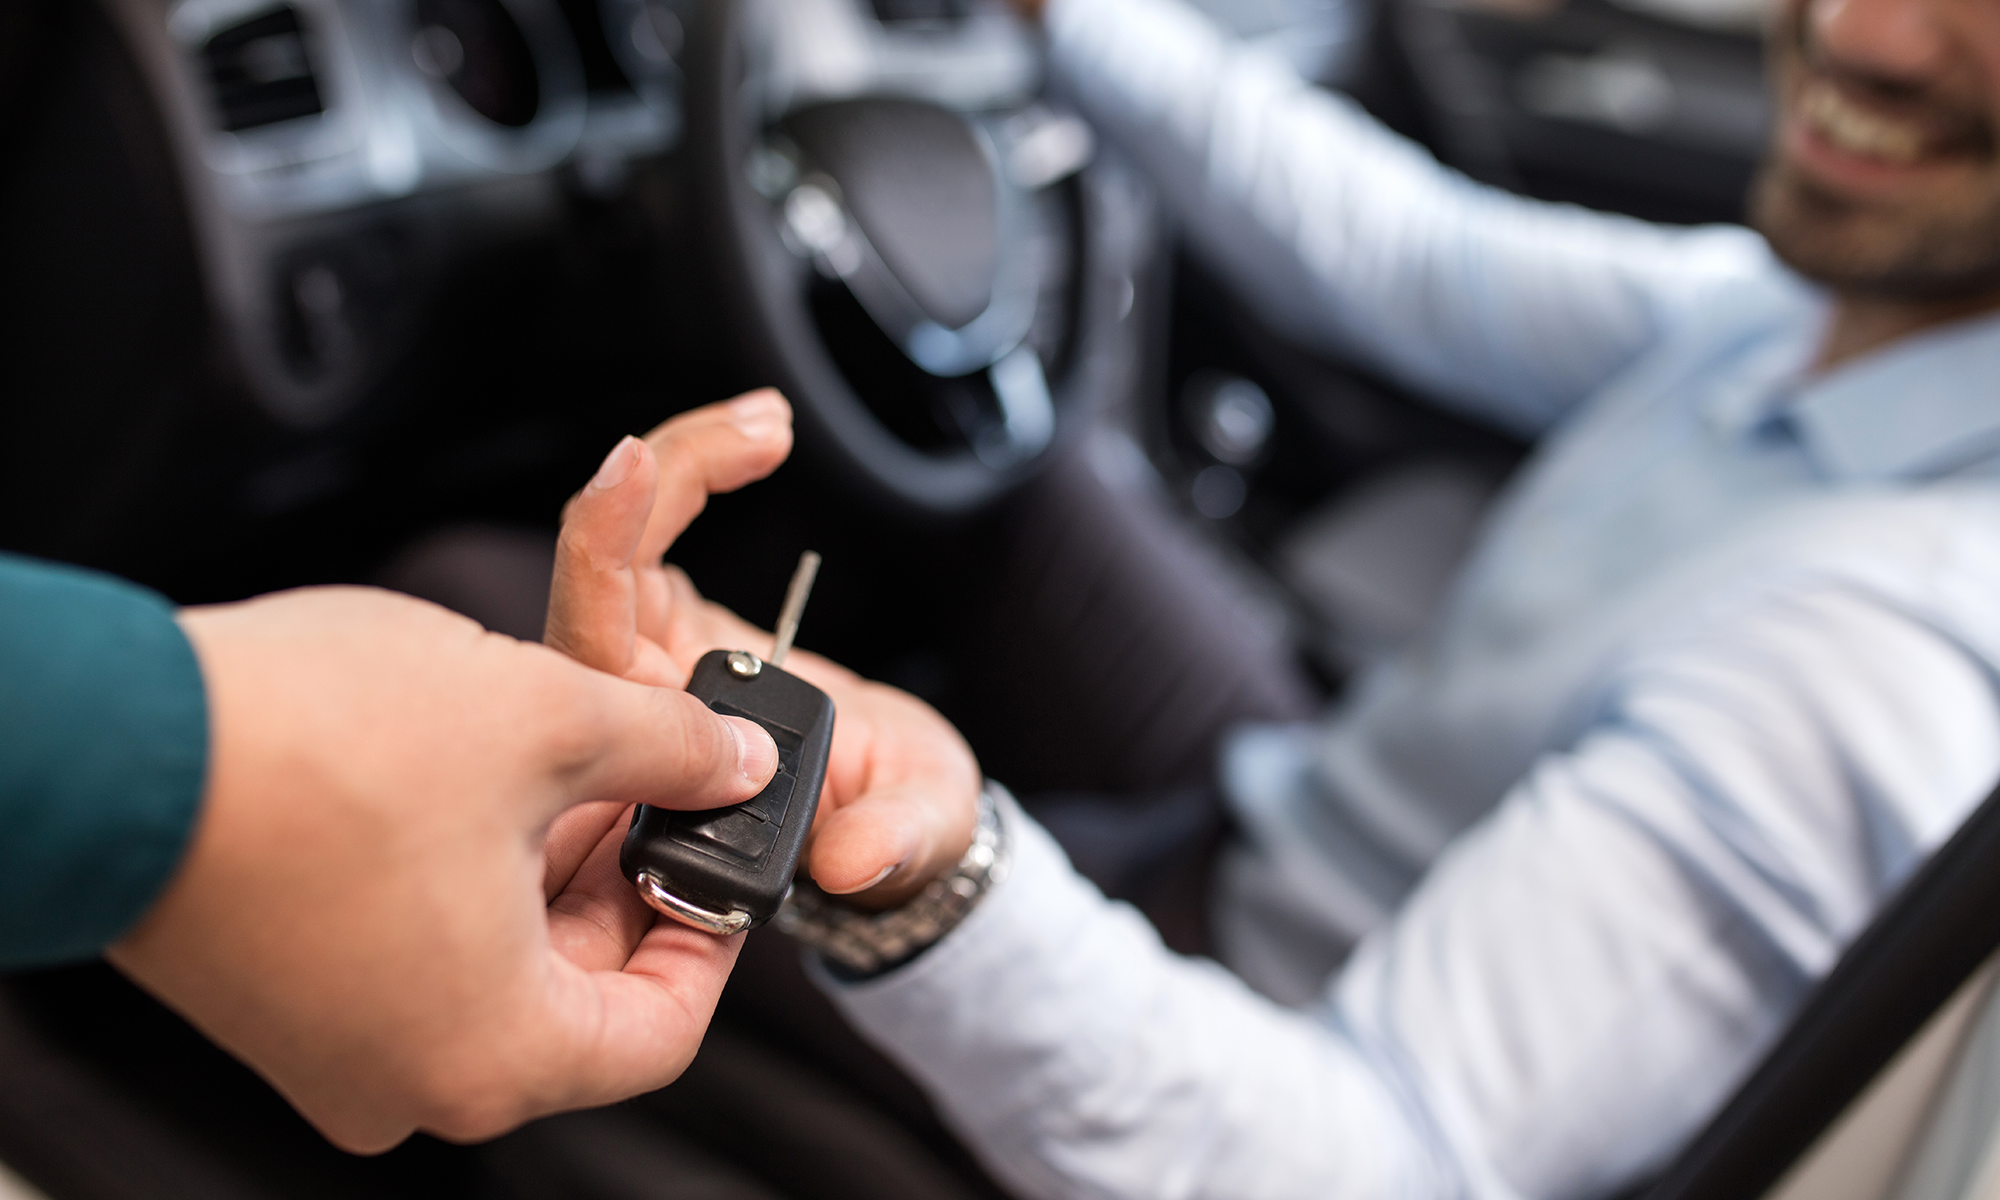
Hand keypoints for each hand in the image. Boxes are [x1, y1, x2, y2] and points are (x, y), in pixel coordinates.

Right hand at [109, 586, 780, 1152]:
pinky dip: (465, 880)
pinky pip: (415, 957)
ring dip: (544, 868)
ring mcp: (334, 1051)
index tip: (723, 857)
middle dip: (623, 880)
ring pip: (496, 969)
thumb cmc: (315, 748)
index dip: (713, 934)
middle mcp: (411, 1082)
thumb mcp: (546, 719)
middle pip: (578, 997)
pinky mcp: (280, 1001)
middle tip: (648, 783)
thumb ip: (669, 751)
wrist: (109, 739)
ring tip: (564, 759)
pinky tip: (476, 782)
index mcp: (495, 1055)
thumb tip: (734, 762)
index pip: (661, 1031)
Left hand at [545, 391, 981, 910]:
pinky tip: (763, 433)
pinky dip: (698, 469)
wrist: (889, 811)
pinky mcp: (672, 620)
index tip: (638, 473)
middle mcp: (632, 714)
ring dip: (682, 462)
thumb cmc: (886, 830)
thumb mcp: (908, 837)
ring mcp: (647, 661)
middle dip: (651, 486)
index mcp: (653, 775)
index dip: (601, 557)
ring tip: (771, 422)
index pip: (592, 663)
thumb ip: (888, 846)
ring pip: (618, 545)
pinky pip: (653, 532)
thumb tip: (849, 856)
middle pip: (593, 582)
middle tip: (753, 431)